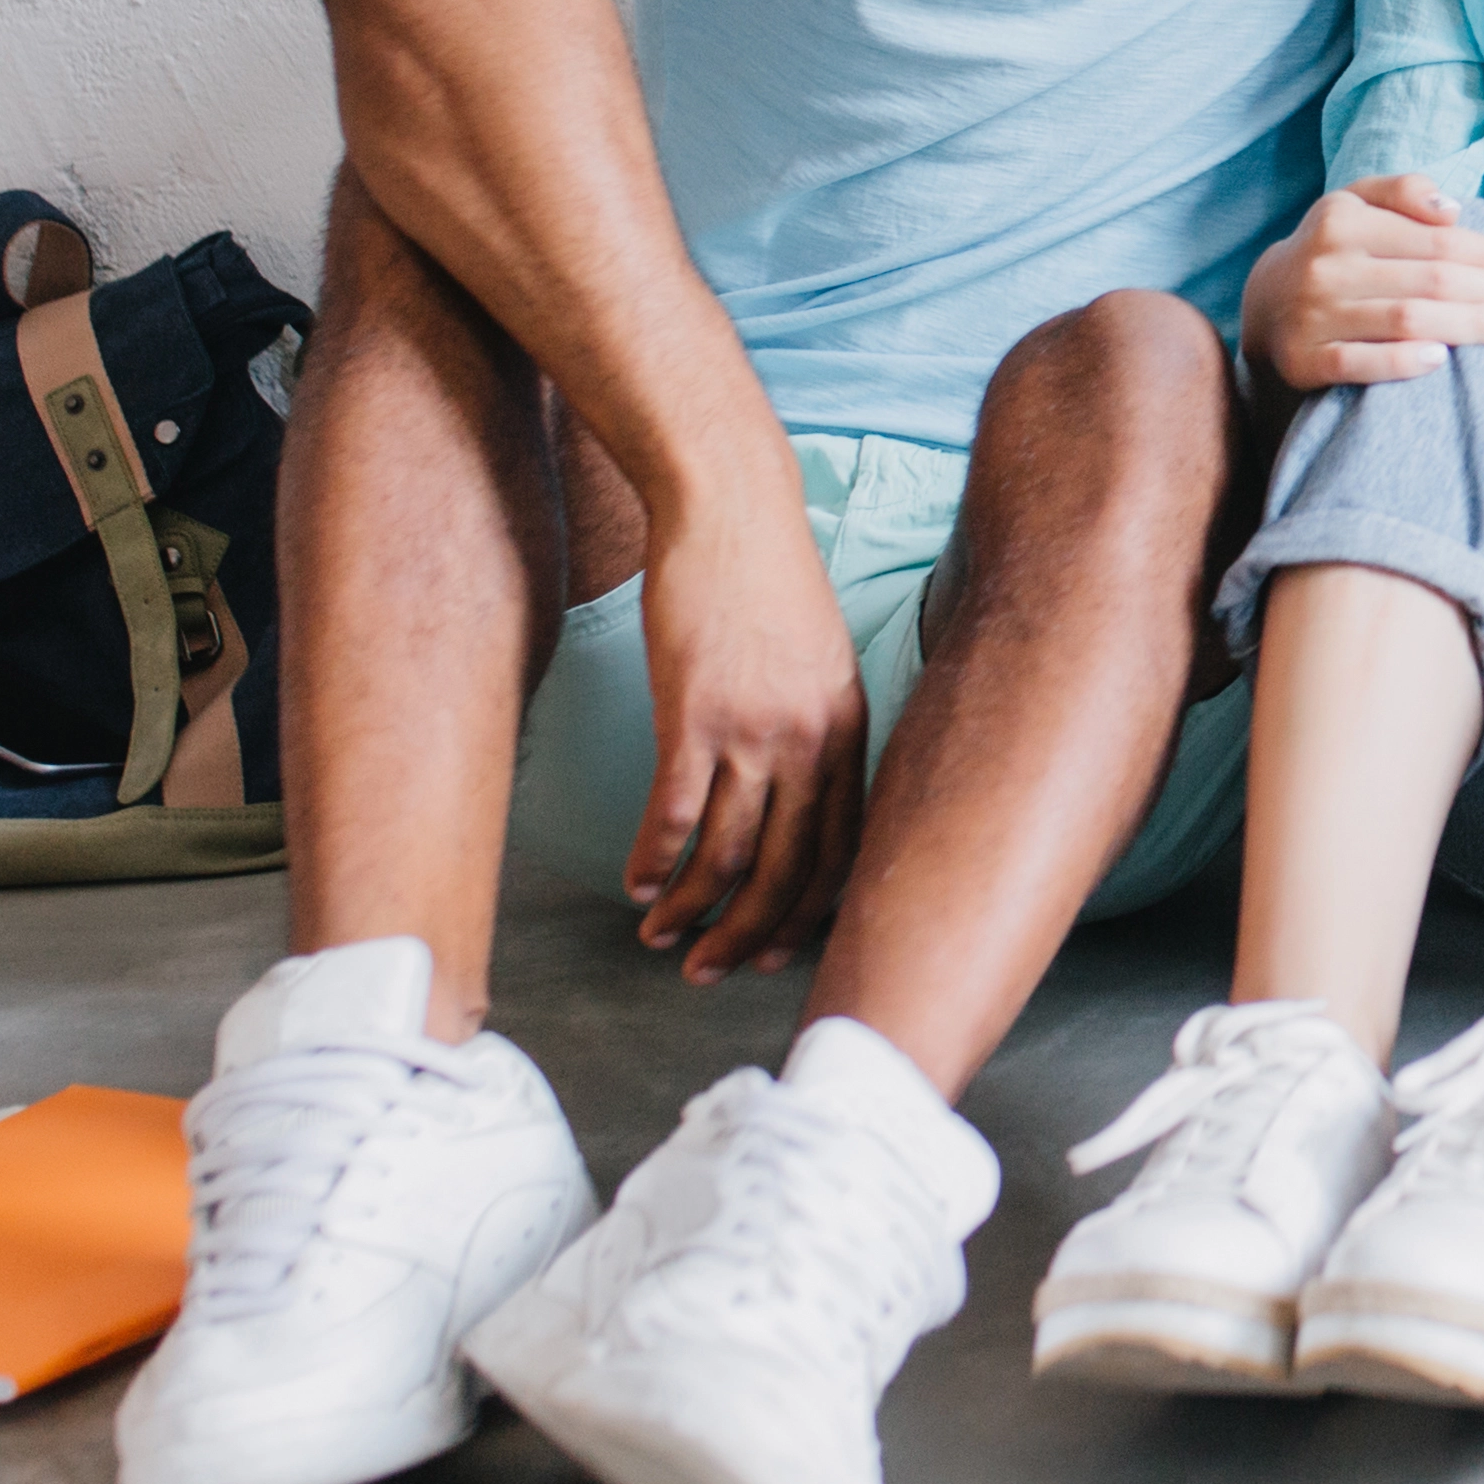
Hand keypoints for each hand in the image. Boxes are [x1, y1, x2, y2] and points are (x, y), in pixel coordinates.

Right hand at [626, 484, 873, 980]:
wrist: (731, 513)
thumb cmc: (769, 587)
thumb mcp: (821, 663)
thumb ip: (816, 730)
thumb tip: (796, 799)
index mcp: (849, 732)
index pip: (842, 851)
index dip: (807, 915)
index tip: (774, 953)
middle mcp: (812, 740)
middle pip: (786, 871)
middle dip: (745, 934)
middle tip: (707, 971)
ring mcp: (753, 730)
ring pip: (725, 854)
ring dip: (688, 907)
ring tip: (658, 935)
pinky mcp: (693, 714)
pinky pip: (674, 814)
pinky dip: (652, 860)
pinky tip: (634, 883)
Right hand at [1248, 174, 1483, 386]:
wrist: (1264, 304)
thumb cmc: (1333, 250)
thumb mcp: (1355, 202)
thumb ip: (1403, 191)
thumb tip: (1451, 209)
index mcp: (1345, 221)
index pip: (1437, 239)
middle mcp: (1327, 265)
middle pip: (1431, 280)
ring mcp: (1312, 314)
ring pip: (1404, 320)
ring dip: (1466, 325)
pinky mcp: (1303, 360)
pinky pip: (1356, 363)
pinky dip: (1399, 362)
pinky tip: (1440, 360)